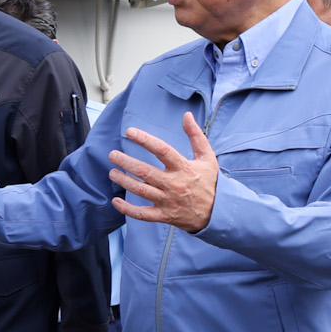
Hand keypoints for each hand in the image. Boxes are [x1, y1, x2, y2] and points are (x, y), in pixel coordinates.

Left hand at [109, 111, 220, 230]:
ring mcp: (168, 201)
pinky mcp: (164, 215)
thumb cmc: (211, 182)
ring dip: (124, 181)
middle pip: (145, 171)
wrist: (219, 213)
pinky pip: (142, 214)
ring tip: (112, 172)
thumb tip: (187, 115)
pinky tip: (116, 201)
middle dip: (126, 162)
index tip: (130, 132)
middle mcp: (174, 184)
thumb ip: (196, 135)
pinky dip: (127, 209)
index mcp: (184, 168)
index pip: (162, 150)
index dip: (145, 140)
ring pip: (141, 190)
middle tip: (112, 155)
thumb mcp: (207, 157)